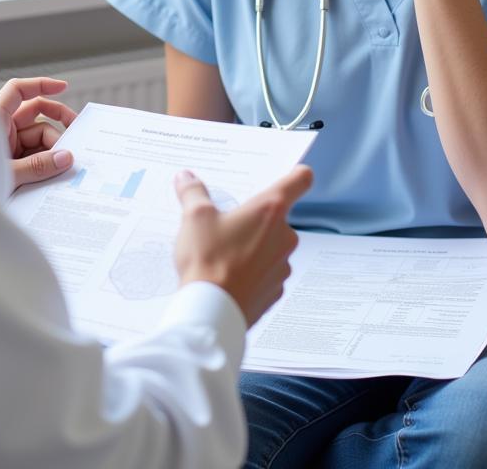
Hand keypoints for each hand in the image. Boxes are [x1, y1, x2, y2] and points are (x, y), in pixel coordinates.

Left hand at [0, 77, 76, 188]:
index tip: (64, 87)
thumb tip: (67, 158)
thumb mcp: (8, 174)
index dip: (41, 84)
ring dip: (53, 149)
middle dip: (58, 121)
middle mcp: (0, 127)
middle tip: (77, 132)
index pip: (19, 90)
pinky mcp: (10, 161)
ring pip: (38, 137)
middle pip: (35, 113)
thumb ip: (38, 166)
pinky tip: (56, 173)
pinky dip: (46, 162)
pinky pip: (34, 154)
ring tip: (67, 165)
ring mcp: (5, 144)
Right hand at [173, 165, 312, 326]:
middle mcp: (284, 236)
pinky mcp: (275, 290)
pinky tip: (229, 276)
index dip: (296, 174)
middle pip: (277, 217)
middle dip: (255, 219)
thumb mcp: (194, 218)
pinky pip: (266, 272)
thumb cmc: (208, 260)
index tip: (289, 174)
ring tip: (223, 253)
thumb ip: (193, 192)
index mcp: (269, 210)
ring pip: (271, 246)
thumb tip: (186, 178)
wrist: (211, 312)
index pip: (299, 180)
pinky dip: (252, 271)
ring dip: (254, 246)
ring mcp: (282, 265)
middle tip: (227, 224)